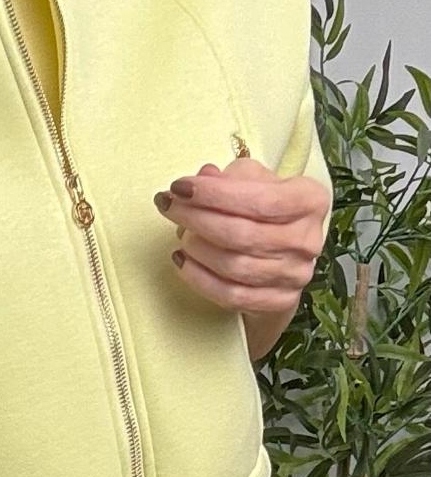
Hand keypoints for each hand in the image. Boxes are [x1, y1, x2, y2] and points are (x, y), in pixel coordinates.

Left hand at [153, 156, 330, 319]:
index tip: (179, 186)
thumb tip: (205, 177)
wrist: (280, 248)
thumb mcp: (252, 179)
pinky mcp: (281, 300)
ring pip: (234, 266)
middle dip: (195, 218)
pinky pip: (231, 295)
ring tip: (179, 232)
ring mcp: (296, 274)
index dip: (214, 194)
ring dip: (195, 248)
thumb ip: (229, 176)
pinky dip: (199, 278)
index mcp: (310, 200)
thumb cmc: (262, 206)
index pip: (260, 200)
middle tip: (167, 205)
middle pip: (241, 234)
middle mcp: (307, 239)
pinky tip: (182, 260)